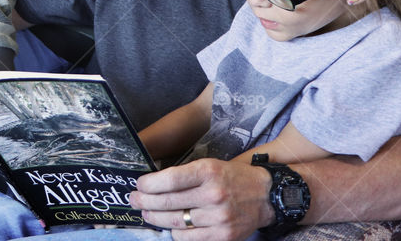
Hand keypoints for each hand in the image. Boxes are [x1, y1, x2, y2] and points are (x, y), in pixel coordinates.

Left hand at [129, 159, 272, 240]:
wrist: (266, 195)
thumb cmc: (233, 177)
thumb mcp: (210, 165)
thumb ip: (184, 174)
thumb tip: (153, 183)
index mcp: (207, 171)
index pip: (169, 179)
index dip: (149, 184)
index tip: (139, 185)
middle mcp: (212, 194)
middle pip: (168, 202)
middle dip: (144, 202)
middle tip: (134, 200)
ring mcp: (218, 217)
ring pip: (175, 222)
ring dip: (156, 218)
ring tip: (147, 214)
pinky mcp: (222, 235)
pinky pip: (188, 238)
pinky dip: (175, 233)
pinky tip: (170, 226)